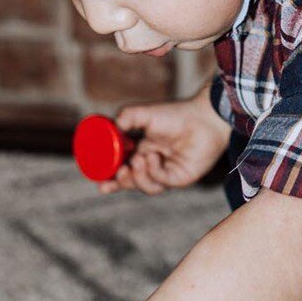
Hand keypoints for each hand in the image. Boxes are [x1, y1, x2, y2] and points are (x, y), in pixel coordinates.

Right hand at [98, 88, 229, 196]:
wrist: (202, 117)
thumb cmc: (176, 114)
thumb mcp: (143, 114)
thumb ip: (125, 118)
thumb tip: (111, 127)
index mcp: (143, 153)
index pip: (124, 171)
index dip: (111, 179)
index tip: (98, 181)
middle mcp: (155, 165)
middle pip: (133, 183)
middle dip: (122, 182)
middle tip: (119, 171)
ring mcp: (169, 173)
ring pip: (146, 186)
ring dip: (138, 176)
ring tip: (139, 160)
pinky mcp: (181, 178)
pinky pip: (162, 182)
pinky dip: (154, 172)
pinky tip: (154, 157)